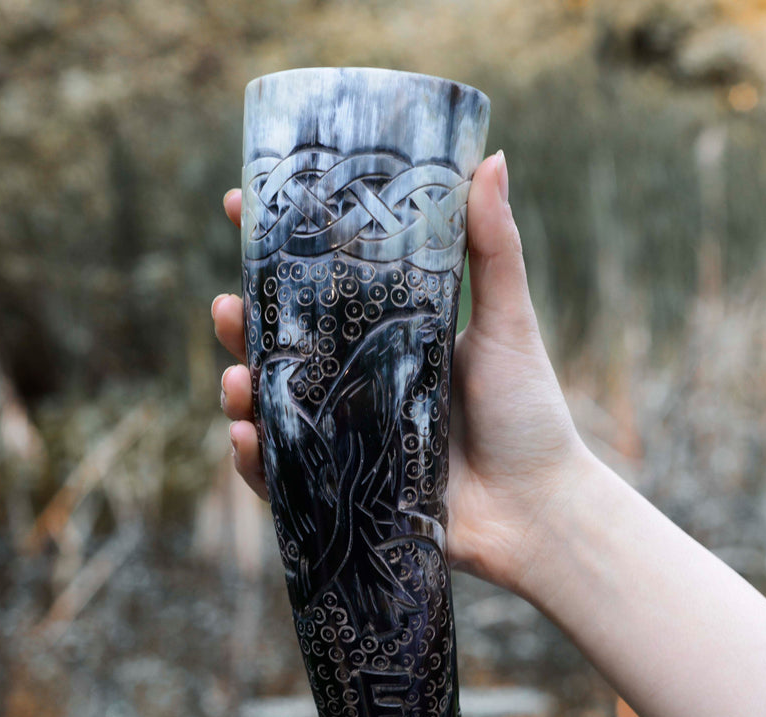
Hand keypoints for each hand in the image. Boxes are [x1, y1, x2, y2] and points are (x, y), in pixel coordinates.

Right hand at [212, 151, 590, 593]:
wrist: (537, 511)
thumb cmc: (528, 414)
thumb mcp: (508, 324)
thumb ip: (495, 247)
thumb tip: (490, 156)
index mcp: (384, 332)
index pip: (318, 282)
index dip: (271, 246)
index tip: (239, 206)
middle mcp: (354, 380)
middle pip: (278, 343)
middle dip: (241, 322)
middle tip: (228, 307)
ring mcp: (342, 436)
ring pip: (269, 405)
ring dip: (238, 388)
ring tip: (236, 382)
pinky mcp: (338, 490)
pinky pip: (280, 475)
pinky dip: (253, 460)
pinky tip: (245, 438)